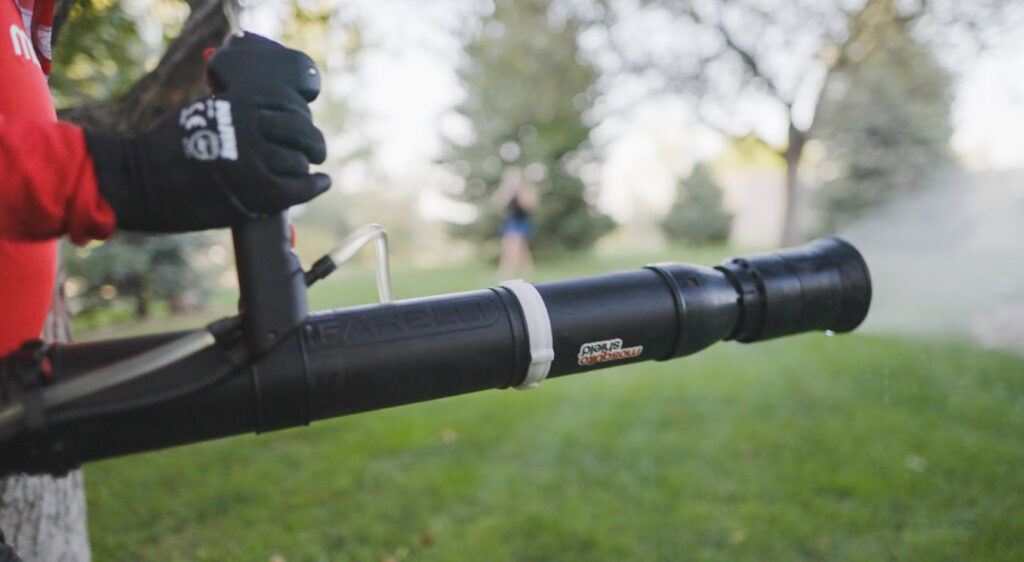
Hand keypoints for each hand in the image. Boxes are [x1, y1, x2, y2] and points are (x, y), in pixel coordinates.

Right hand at [84, 85, 329, 231]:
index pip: (288, 100)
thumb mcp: (202, 112)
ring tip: (307, 171)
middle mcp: (250, 125)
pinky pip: (298, 187)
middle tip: (317, 151)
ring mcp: (254, 158)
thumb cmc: (166, 150)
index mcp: (236, 101)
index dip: (300, 114)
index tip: (302, 123)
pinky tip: (321, 183)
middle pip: (301, 130)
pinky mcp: (255, 189)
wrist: (139, 180)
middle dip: (313, 141)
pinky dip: (314, 185)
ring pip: (299, 160)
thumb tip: (268, 121)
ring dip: (305, 167)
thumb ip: (234, 112)